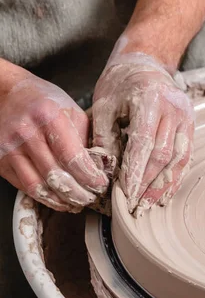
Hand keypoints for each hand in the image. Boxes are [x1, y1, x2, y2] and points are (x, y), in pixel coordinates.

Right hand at [0, 71, 108, 211]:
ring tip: (77, 204)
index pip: (72, 157)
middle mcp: (26, 133)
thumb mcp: (71, 110)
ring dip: (61, 201)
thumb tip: (99, 166)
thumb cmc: (44, 101)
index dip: (89, 177)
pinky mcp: (0, 161)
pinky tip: (58, 199)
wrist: (6, 94)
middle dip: (78, 193)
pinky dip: (44, 198)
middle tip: (92, 199)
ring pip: (38, 187)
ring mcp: (9, 148)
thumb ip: (85, 137)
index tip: (101, 185)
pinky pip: (24, 187)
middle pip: (56, 176)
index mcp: (48, 117)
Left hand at [92, 51, 193, 215]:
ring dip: (164, 185)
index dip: (136, 171)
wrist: (146, 63)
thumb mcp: (104, 104)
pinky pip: (186, 155)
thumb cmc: (120, 84)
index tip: (126, 193)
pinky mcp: (191, 125)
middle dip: (149, 184)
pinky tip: (166, 192)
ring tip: (151, 205)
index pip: (144, 143)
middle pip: (163, 155)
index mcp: (150, 100)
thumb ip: (104, 136)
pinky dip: (176, 176)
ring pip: (179, 158)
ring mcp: (186, 118)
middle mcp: (173, 109)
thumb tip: (106, 170)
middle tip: (135, 206)